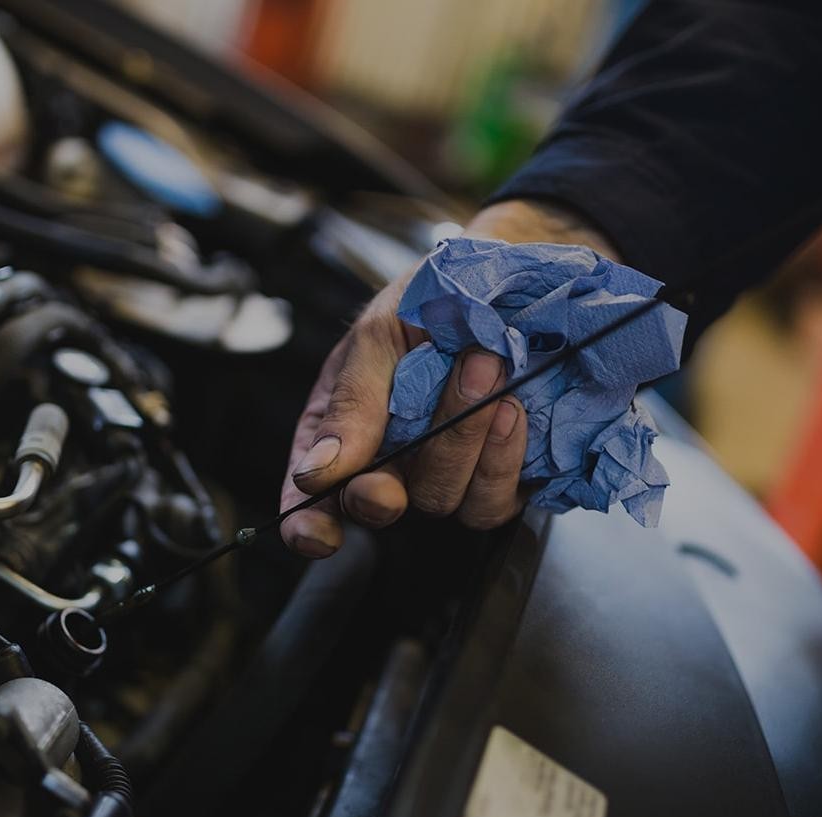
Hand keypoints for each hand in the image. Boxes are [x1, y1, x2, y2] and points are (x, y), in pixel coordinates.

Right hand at [279, 199, 618, 557]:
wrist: (512, 277)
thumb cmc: (432, 299)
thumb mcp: (378, 335)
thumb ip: (349, 403)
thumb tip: (317, 472)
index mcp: (344, 432)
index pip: (313, 499)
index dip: (309, 526)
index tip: (317, 534)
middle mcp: (392, 463)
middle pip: (381, 506)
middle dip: (399, 471)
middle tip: (415, 420)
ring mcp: (447, 474)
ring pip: (442, 502)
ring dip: (461, 441)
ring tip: (483, 371)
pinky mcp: (499, 480)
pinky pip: (492, 501)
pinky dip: (502, 458)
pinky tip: (511, 408)